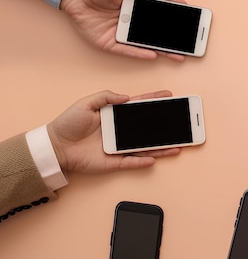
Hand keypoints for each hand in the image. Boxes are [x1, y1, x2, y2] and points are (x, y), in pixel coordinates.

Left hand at [47, 90, 180, 173]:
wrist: (55, 146)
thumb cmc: (67, 124)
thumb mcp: (86, 103)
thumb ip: (106, 97)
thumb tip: (126, 97)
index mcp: (115, 115)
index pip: (139, 106)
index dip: (154, 101)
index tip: (168, 96)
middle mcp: (120, 131)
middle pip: (148, 128)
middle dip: (165, 126)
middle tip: (181, 123)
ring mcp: (119, 147)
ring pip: (146, 147)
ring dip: (161, 147)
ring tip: (177, 145)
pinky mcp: (114, 162)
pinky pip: (133, 162)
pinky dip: (143, 161)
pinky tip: (156, 158)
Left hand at [60, 0, 183, 60]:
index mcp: (133, 6)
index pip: (157, 9)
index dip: (171, 11)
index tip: (187, 12)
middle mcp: (130, 21)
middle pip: (154, 31)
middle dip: (171, 38)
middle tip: (187, 42)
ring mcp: (121, 33)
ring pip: (144, 44)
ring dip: (161, 49)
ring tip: (176, 54)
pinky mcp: (109, 43)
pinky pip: (127, 51)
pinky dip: (140, 53)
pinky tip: (153, 55)